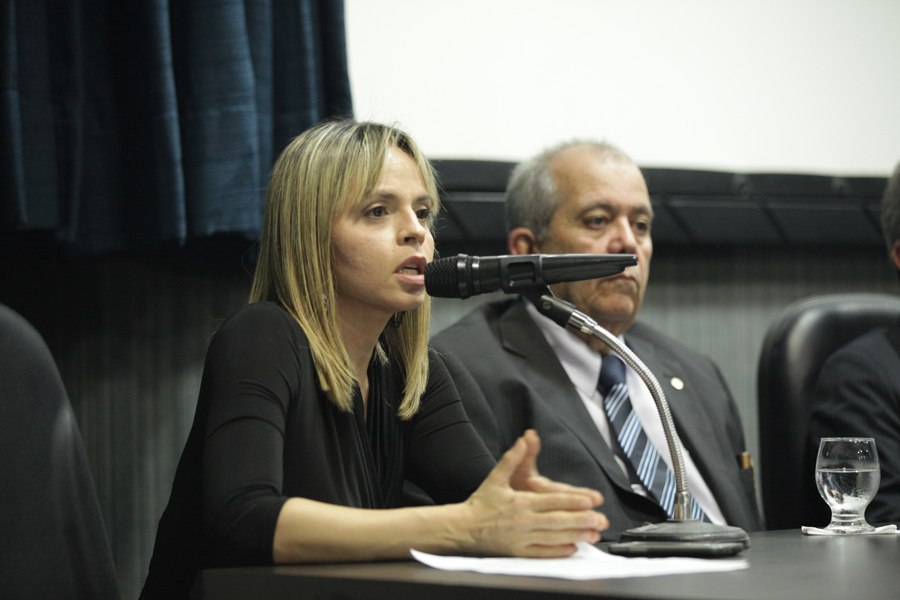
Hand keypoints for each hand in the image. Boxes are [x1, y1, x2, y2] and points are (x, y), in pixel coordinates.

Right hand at [459, 430, 608, 557]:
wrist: (462, 527)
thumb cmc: (481, 503)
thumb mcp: (495, 478)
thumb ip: (512, 459)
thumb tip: (523, 440)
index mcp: (520, 502)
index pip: (551, 501)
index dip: (572, 502)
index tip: (590, 501)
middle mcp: (523, 521)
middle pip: (557, 521)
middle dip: (581, 520)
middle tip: (600, 519)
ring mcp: (521, 538)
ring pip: (553, 538)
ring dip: (575, 537)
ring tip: (592, 535)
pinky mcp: (518, 552)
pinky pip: (542, 553)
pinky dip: (558, 551)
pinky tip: (572, 548)